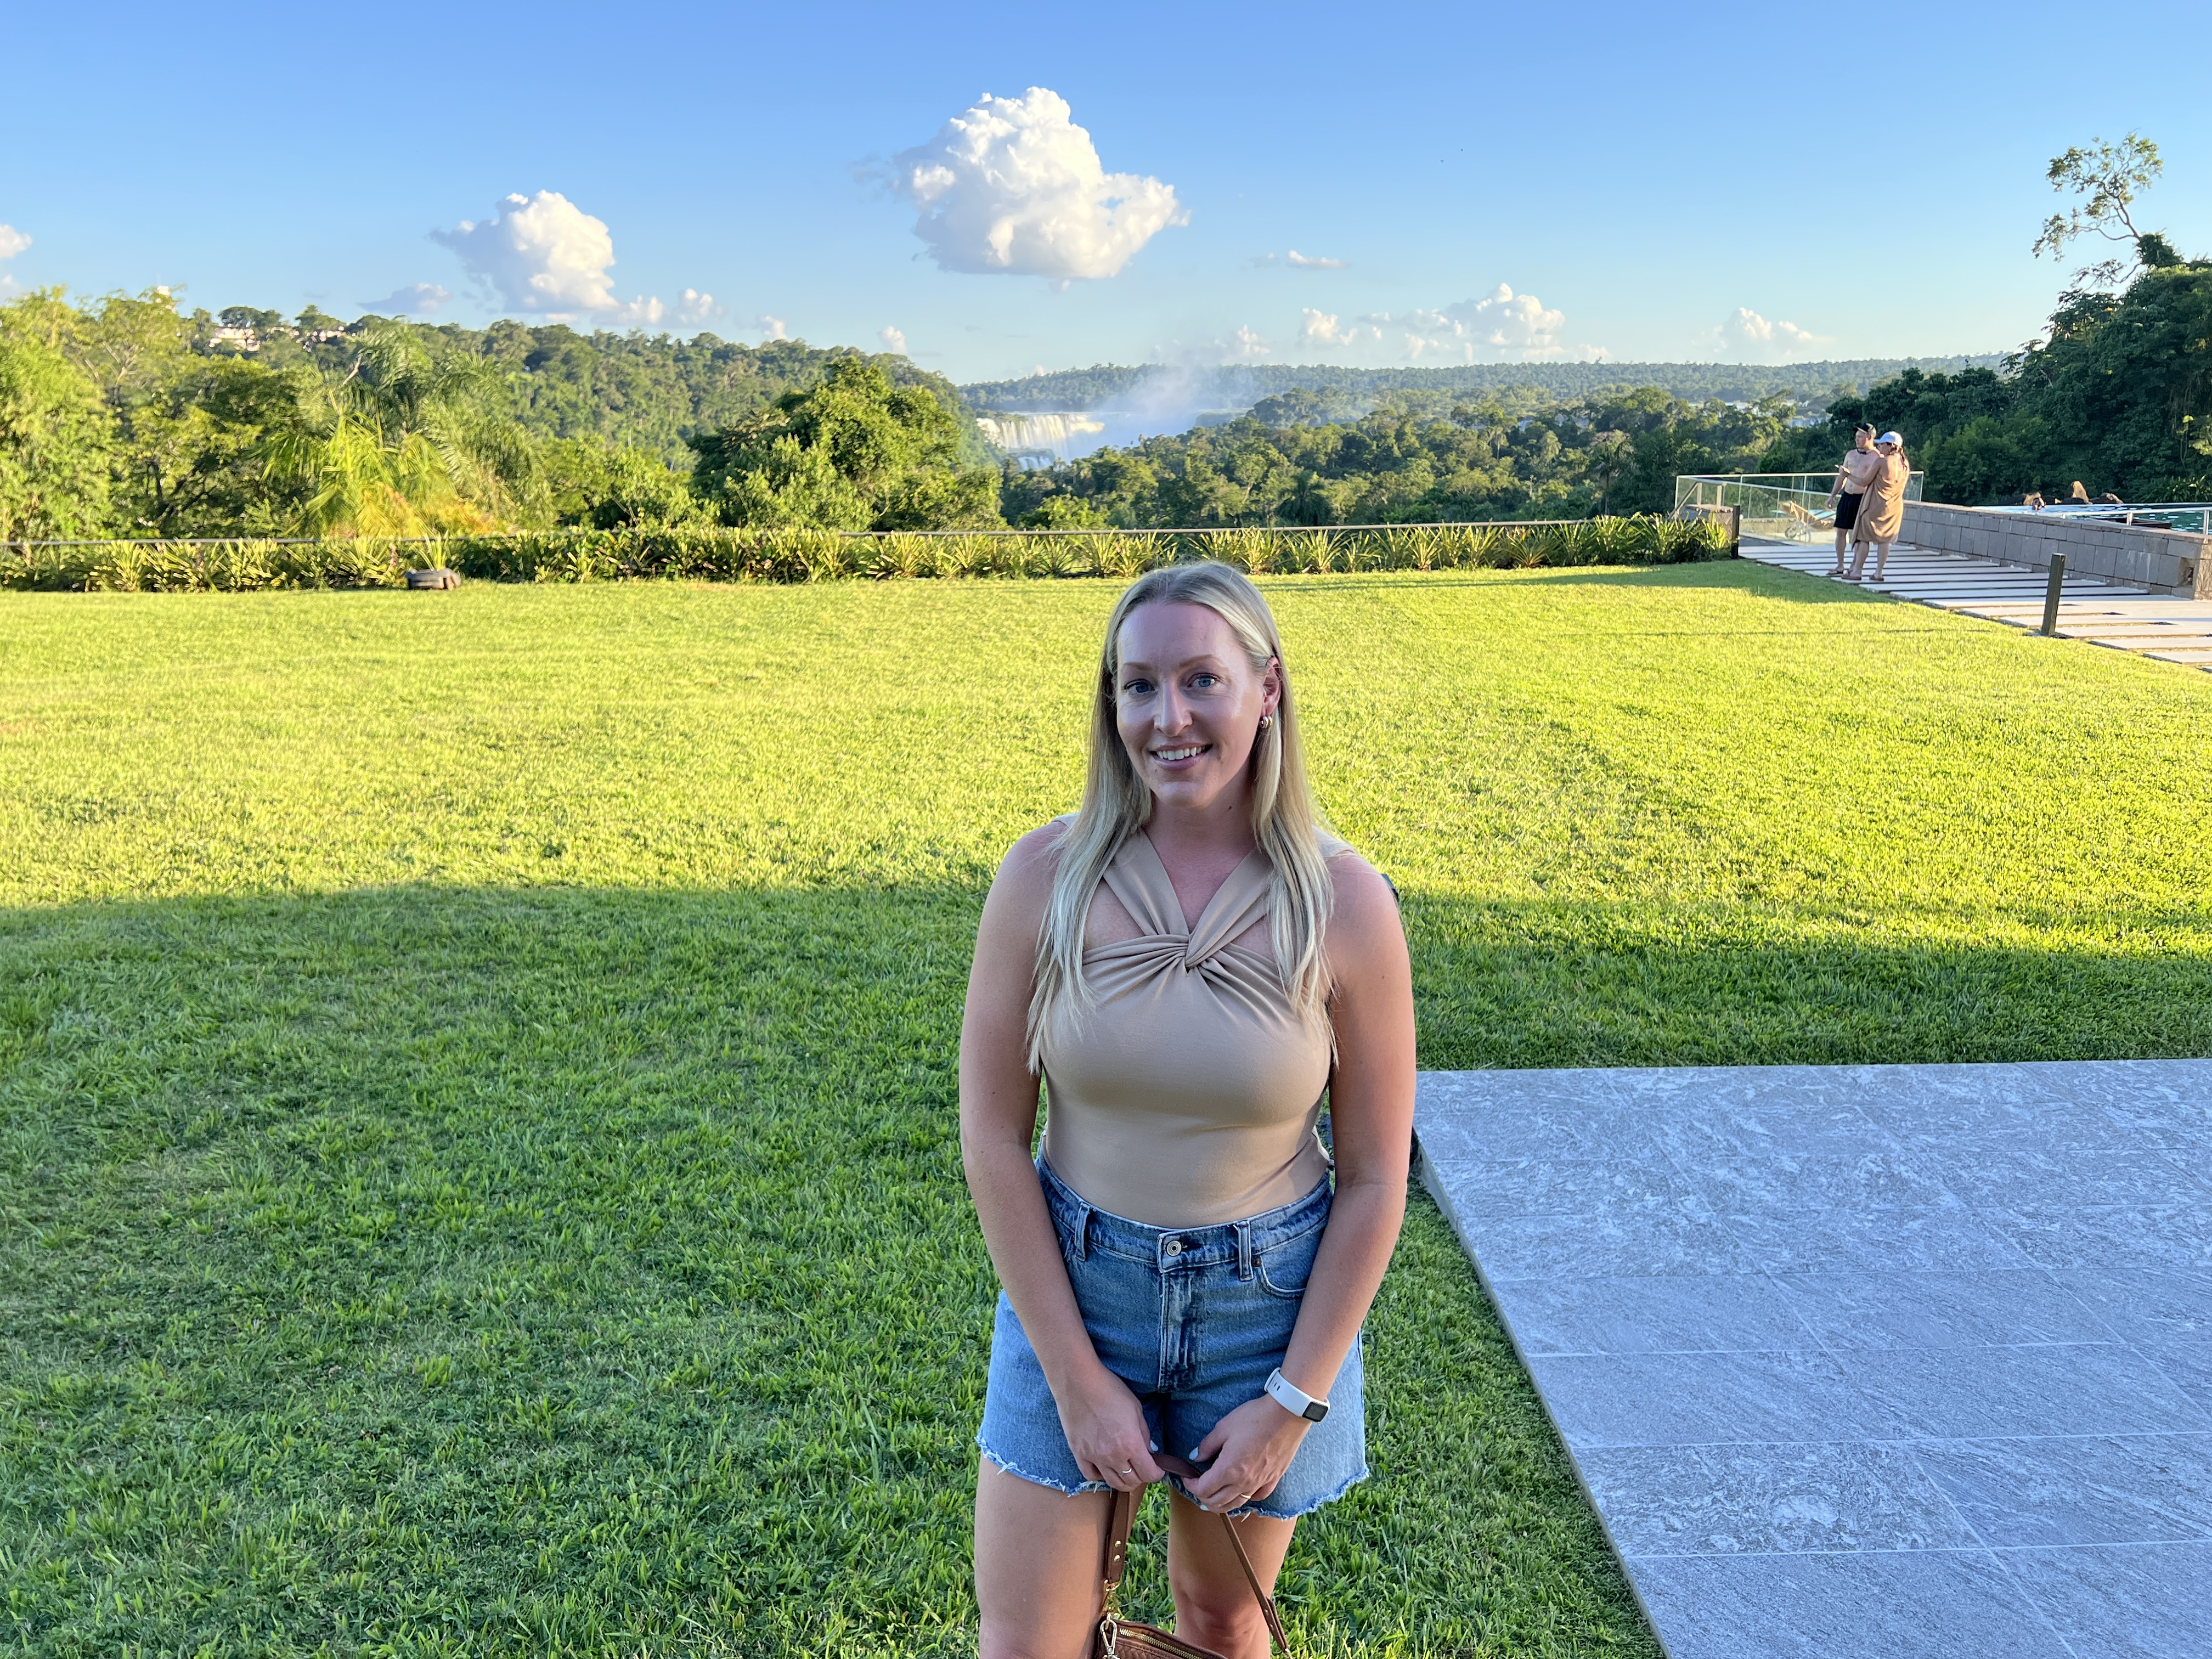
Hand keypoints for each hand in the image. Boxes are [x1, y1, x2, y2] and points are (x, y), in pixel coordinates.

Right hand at [1055, 1365, 1164, 1492]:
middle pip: (1132, 1482)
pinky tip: (1104, 1466)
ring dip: (1123, 1480)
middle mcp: (1114, 1456)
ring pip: (1113, 1483)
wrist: (1079, 1382)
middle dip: (1142, 1476)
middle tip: (1142, 1466)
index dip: (1157, 1472)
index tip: (1158, 1467)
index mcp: (1131, 1443)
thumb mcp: (1136, 1409)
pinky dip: (1100, 1475)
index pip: (1149, 1474)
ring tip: (1126, 1470)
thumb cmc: (1110, 1390)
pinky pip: (1091, 1476)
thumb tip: (1148, 1450)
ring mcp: (1094, 1457)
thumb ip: (1144, 1434)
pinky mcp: (1079, 1454)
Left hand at [1185, 1393, 1310, 1511]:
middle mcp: (1244, 1482)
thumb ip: (1207, 1445)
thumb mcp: (1224, 1426)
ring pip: (1236, 1504)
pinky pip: (1257, 1497)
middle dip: (1203, 1498)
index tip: (1186, 1478)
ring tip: (1213, 1500)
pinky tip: (1241, 1494)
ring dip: (1221, 1505)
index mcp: (1229, 1469)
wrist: (1287, 1414)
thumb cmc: (1254, 1417)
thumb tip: (1195, 1457)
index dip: (1190, 1486)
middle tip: (1197, 1488)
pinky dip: (1245, 1499)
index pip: (1204, 1489)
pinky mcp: (1273, 1479)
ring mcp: (1260, 1483)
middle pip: (1218, 1502)